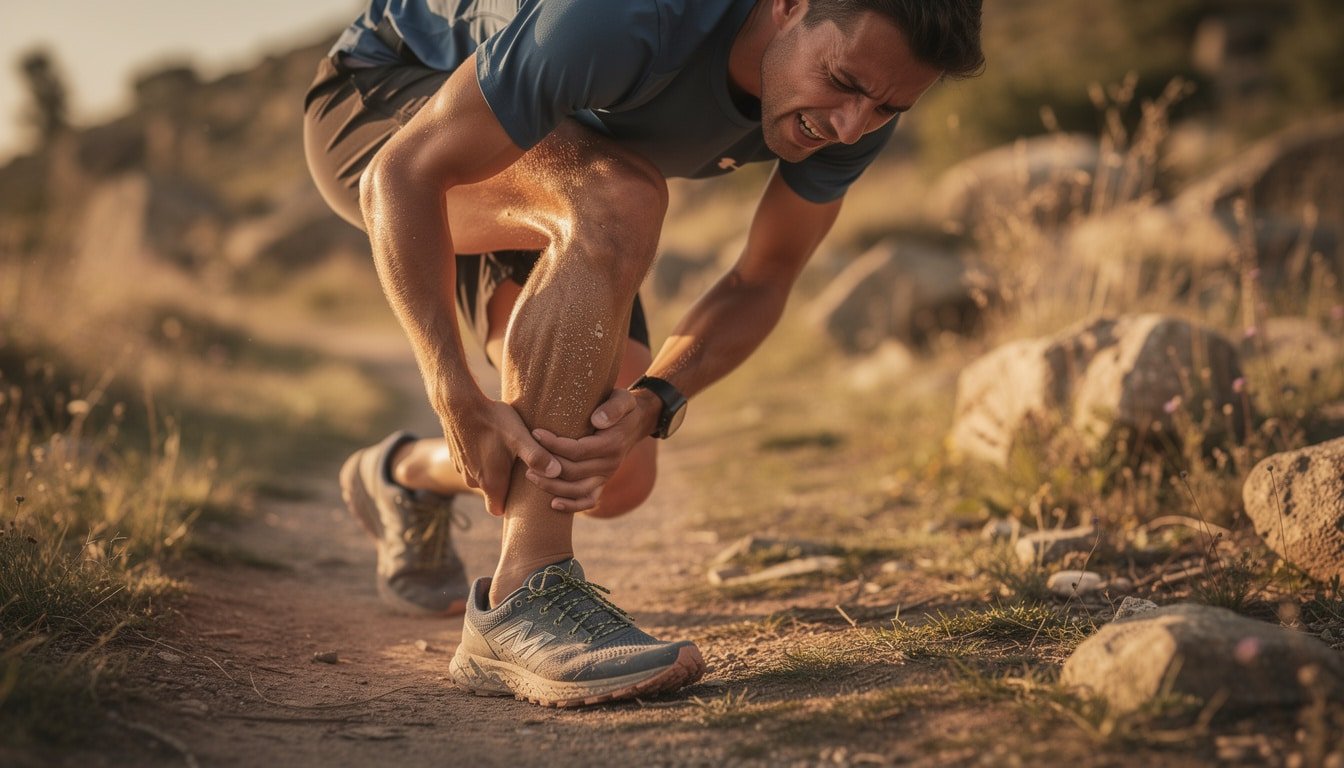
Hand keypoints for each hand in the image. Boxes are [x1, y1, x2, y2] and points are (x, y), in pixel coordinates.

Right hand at [441, 398, 560, 516]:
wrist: (458, 403)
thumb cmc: (492, 421)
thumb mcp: (520, 438)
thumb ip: (538, 457)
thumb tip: (557, 472)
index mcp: (490, 483)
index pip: (499, 510)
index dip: (511, 506)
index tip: (523, 496)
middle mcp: (473, 480)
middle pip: (493, 492)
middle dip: (506, 484)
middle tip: (520, 467)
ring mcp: (462, 468)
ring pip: (482, 477)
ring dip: (493, 469)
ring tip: (506, 451)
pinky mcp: (456, 456)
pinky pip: (472, 464)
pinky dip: (481, 457)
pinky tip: (491, 441)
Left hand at [525, 388, 653, 512]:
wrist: (636, 423)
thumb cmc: (623, 407)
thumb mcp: (624, 399)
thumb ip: (613, 408)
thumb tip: (597, 420)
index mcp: (612, 444)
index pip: (578, 450)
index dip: (554, 445)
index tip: (535, 433)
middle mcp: (610, 464)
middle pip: (573, 472)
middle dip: (547, 466)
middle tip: (525, 458)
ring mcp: (606, 476)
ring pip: (577, 490)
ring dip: (552, 487)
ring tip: (530, 476)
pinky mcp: (603, 483)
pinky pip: (589, 500)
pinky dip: (572, 506)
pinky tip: (553, 504)